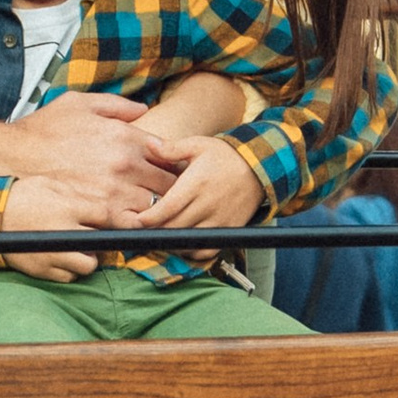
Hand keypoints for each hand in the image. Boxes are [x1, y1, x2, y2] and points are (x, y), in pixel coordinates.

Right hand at [0, 176, 97, 280]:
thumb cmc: (21, 197)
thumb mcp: (48, 184)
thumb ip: (74, 194)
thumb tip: (96, 206)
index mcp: (67, 208)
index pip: (105, 216)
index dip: (110, 219)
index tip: (106, 221)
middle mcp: (63, 232)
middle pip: (100, 244)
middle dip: (100, 240)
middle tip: (92, 235)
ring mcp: (53, 254)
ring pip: (88, 266)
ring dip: (88, 258)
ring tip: (78, 250)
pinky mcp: (42, 269)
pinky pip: (68, 277)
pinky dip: (70, 270)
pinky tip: (63, 258)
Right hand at [9, 88, 173, 223]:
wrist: (8, 158)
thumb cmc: (40, 131)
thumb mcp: (77, 103)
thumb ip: (115, 105)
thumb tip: (142, 110)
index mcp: (124, 137)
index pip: (168, 157)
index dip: (169, 167)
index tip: (162, 173)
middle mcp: (124, 165)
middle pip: (166, 186)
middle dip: (164, 191)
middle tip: (156, 196)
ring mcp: (112, 193)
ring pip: (152, 209)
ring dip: (150, 212)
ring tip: (140, 212)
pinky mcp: (98, 217)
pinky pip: (130, 229)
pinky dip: (131, 228)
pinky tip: (122, 225)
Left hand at [146, 136, 264, 250]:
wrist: (259, 167)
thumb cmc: (224, 155)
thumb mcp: (198, 145)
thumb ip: (172, 148)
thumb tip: (150, 145)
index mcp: (196, 184)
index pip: (168, 208)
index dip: (150, 218)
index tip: (138, 220)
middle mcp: (207, 204)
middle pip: (174, 227)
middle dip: (155, 231)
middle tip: (144, 230)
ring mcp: (219, 220)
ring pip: (188, 242)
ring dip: (172, 242)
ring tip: (161, 236)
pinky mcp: (228, 230)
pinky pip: (206, 251)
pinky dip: (191, 252)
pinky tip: (182, 243)